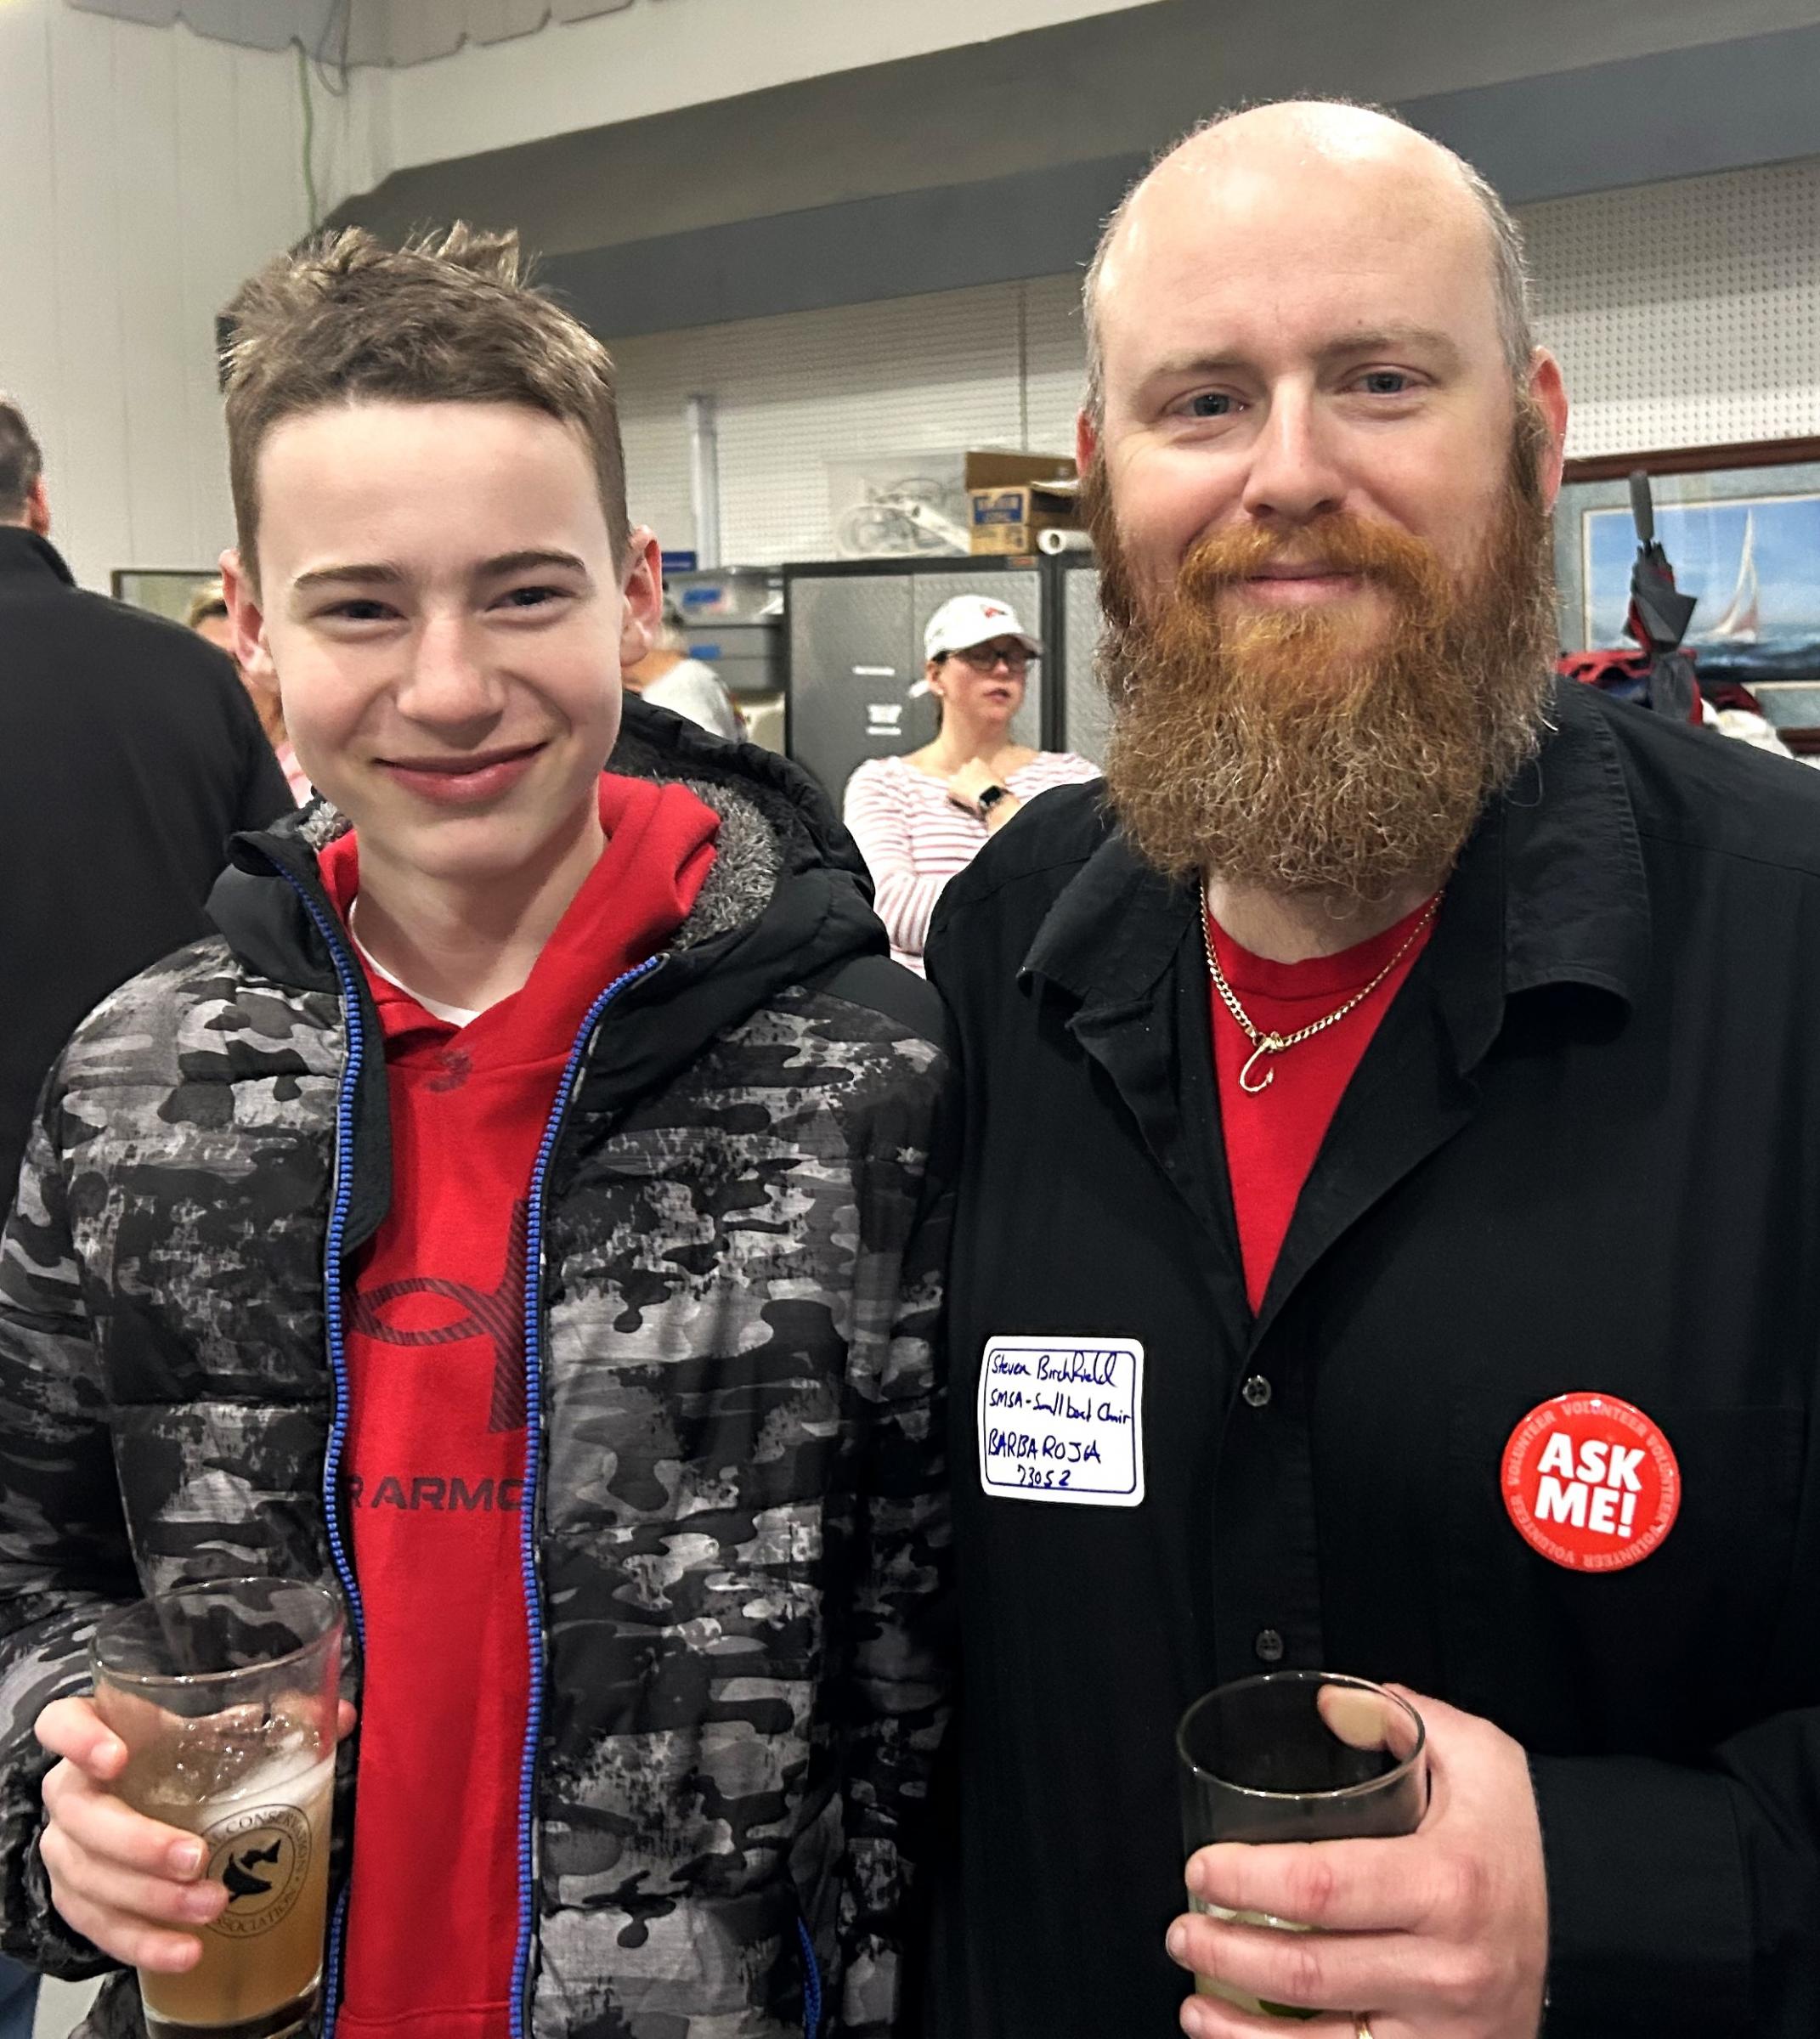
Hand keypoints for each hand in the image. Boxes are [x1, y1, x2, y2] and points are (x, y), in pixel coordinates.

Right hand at [35, 1693, 356, 1973]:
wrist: (141, 1806)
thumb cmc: (182, 1759)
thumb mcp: (217, 1733)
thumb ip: (276, 1720)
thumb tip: (341, 1716)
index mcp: (101, 1734)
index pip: (63, 1724)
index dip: (81, 1740)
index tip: (118, 1757)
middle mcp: (73, 1790)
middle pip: (84, 1816)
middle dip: (139, 1843)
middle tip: (197, 1857)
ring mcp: (66, 1847)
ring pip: (89, 1879)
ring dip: (150, 1901)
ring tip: (210, 1907)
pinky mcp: (76, 1897)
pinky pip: (98, 1926)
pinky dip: (142, 1942)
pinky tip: (184, 1952)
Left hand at [944, 759, 1022, 828]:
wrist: (991, 797)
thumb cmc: (998, 788)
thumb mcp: (997, 777)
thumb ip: (990, 775)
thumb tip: (992, 779)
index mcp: (977, 762)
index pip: (972, 765)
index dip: (974, 774)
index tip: (978, 781)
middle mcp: (965, 767)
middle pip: (962, 773)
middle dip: (965, 780)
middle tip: (971, 790)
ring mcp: (957, 778)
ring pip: (955, 783)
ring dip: (959, 789)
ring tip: (966, 799)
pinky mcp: (952, 789)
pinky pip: (950, 795)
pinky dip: (954, 799)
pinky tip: (962, 804)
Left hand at [1166, 1689, 1547, 2038]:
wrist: (1602, 1923)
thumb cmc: (1524, 1836)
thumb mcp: (1478, 1757)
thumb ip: (1398, 1717)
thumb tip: (1328, 1703)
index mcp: (1448, 1883)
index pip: (1323, 1887)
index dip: (1250, 1882)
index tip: (1201, 1869)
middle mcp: (1447, 1968)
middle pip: (1311, 1968)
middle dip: (1227, 1951)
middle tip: (1181, 1927)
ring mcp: (1449, 2030)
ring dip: (1242, 2028)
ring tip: (1194, 1998)